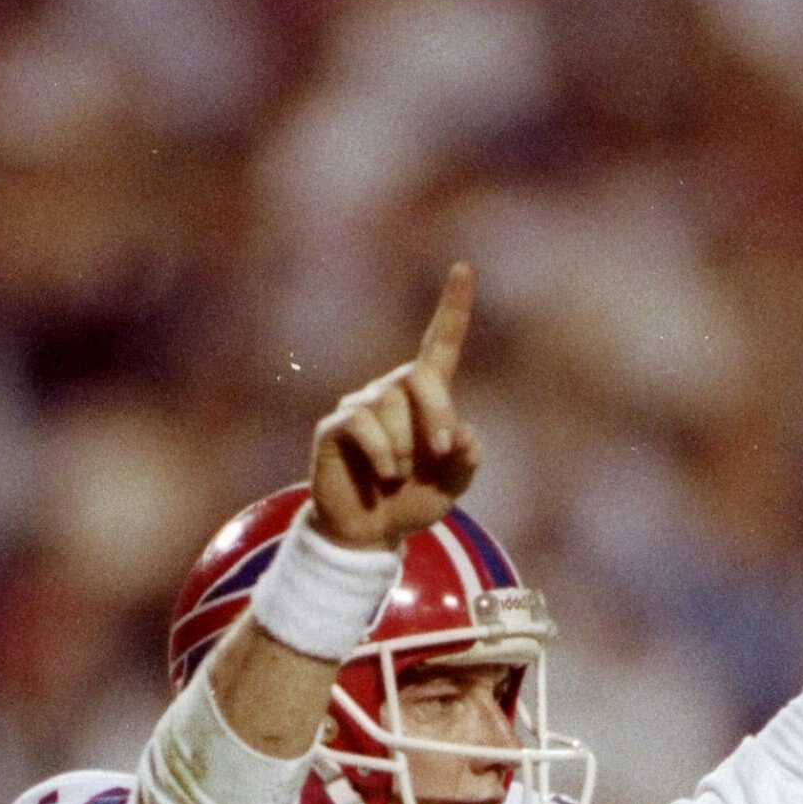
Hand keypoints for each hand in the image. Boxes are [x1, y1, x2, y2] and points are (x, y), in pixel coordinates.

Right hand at [308, 265, 482, 548]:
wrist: (368, 535)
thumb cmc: (411, 503)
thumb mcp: (452, 487)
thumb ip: (466, 460)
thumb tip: (464, 434)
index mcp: (425, 398)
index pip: (440, 344)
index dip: (453, 308)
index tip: (463, 268)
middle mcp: (391, 392)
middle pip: (419, 376)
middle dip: (437, 413)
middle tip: (441, 451)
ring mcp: (360, 406)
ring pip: (390, 406)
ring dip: (404, 447)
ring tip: (398, 475)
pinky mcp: (336, 427)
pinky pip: (363, 424)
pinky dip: (382, 453)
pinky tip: (384, 475)